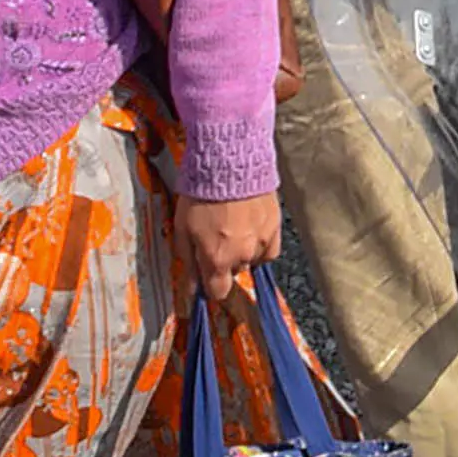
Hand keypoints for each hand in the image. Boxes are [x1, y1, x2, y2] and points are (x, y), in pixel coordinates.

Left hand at [173, 191, 282, 307]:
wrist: (228, 164)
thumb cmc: (201, 194)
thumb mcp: (183, 230)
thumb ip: (189, 262)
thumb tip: (192, 288)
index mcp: (217, 259)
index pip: (218, 292)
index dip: (211, 286)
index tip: (206, 278)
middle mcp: (242, 255)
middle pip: (234, 273)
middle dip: (225, 263)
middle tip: (216, 240)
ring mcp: (261, 241)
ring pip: (252, 260)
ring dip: (243, 252)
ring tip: (234, 229)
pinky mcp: (275, 226)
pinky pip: (269, 249)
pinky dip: (261, 246)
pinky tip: (252, 232)